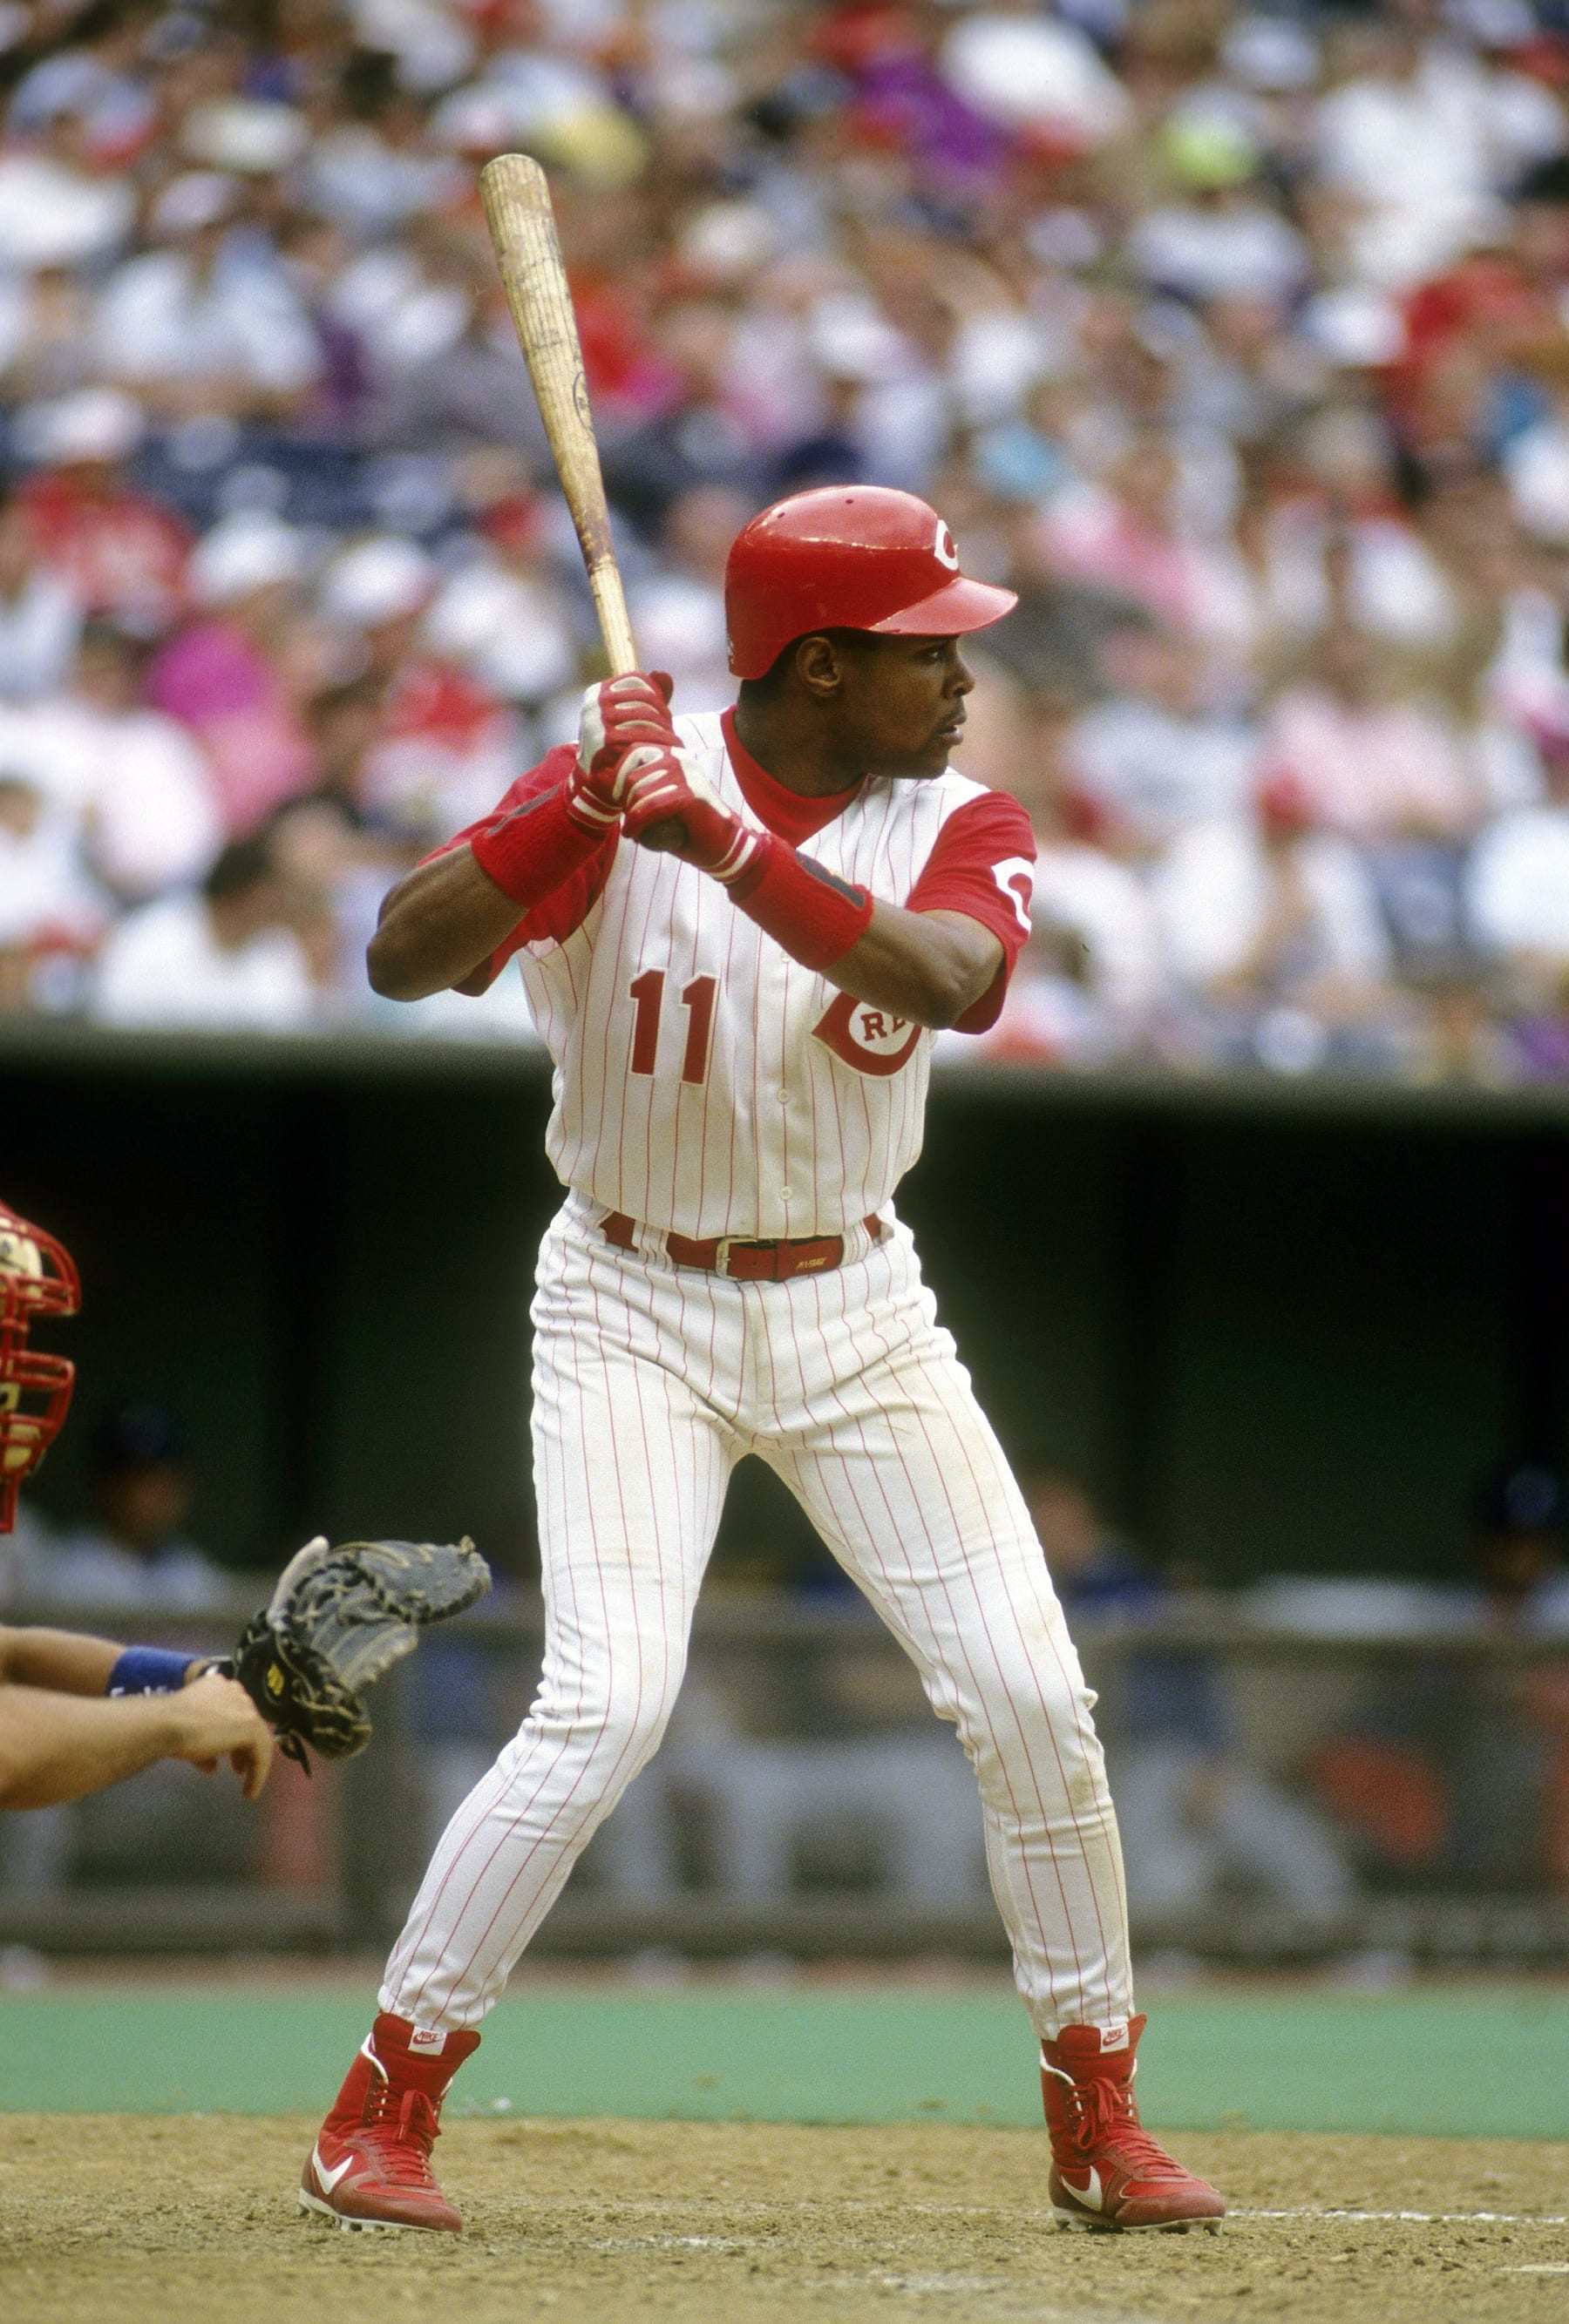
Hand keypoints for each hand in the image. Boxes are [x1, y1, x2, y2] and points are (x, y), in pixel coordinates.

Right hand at [169, 1671, 274, 1799]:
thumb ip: (204, 1747)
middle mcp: (235, 1690)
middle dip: (242, 1747)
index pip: (233, 1711)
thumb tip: (212, 1767)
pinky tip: (250, 1791)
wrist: (165, 1724)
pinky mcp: (251, 1725)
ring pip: (257, 1736)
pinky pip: (261, 1752)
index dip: (232, 1734)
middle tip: (237, 1768)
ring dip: (252, 1761)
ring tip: (245, 1782)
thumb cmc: (168, 1726)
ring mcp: (245, 1706)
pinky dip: (258, 1772)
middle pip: (246, 1722)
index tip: (227, 1755)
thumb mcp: (188, 1734)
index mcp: (218, 1685)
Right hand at [569, 672, 675, 831]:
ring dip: (663, 733)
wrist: (596, 784)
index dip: (656, 697)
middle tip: (671, 736)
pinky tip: (664, 754)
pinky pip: (639, 736)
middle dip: (662, 717)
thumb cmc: (617, 748)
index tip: (663, 716)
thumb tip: (664, 674)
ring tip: (671, 747)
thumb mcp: (632, 718)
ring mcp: (596, 721)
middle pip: (644, 699)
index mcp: (598, 692)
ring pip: (645, 718)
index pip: (637, 680)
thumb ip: (650, 695)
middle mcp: (594, 703)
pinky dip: (656, 744)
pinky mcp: (603, 741)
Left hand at [619, 744, 761, 883]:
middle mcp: (682, 759)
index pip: (635, 752)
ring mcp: (687, 776)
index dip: (620, 775)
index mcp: (676, 755)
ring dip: (631, 816)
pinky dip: (638, 823)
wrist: (726, 847)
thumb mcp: (666, 799)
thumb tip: (614, 787)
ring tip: (632, 831)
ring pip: (640, 792)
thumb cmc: (692, 827)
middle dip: (625, 801)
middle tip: (630, 822)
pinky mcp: (690, 796)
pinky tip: (635, 835)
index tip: (619, 799)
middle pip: (634, 774)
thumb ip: (646, 788)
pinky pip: (651, 807)